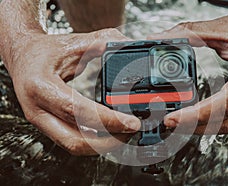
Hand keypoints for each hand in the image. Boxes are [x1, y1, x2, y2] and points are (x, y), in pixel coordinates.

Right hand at [5, 28, 140, 154]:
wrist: (22, 57)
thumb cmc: (43, 51)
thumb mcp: (71, 42)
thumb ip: (100, 42)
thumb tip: (128, 44)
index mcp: (41, 87)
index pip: (78, 110)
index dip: (108, 120)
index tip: (132, 123)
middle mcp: (37, 110)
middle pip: (75, 140)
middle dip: (108, 141)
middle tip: (131, 131)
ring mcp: (41, 121)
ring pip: (74, 145)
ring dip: (102, 145)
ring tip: (125, 133)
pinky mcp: (48, 125)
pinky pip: (72, 139)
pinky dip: (93, 141)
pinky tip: (109, 133)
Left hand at [149, 2, 227, 133]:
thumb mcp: (224, 27)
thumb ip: (191, 32)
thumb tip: (163, 37)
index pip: (226, 103)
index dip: (197, 114)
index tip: (174, 118)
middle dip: (196, 126)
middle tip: (171, 122)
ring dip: (205, 126)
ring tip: (182, 122)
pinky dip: (217, 121)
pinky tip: (201, 117)